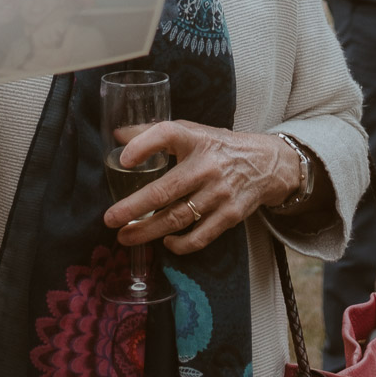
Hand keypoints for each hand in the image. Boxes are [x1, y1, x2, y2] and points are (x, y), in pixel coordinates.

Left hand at [102, 123, 298, 254]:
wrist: (265, 164)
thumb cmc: (218, 147)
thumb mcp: (191, 132)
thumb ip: (154, 133)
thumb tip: (118, 135)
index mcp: (195, 140)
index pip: (167, 135)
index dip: (144, 145)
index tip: (124, 159)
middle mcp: (207, 166)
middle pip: (165, 190)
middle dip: (133, 208)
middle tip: (110, 219)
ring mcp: (219, 193)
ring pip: (178, 218)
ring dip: (148, 231)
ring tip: (126, 236)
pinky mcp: (230, 215)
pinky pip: (200, 236)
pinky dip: (180, 244)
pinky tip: (165, 242)